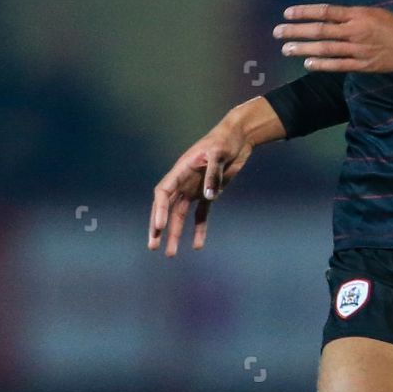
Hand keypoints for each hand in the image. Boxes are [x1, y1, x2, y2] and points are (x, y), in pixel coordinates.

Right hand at [149, 115, 253, 255]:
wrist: (239, 137)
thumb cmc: (225, 141)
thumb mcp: (219, 154)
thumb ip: (213, 174)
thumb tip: (208, 197)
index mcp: (181, 170)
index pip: (163, 192)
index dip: (159, 210)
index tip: (159, 227)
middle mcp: (184, 181)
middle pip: (166, 208)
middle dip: (158, 227)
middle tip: (153, 246)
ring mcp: (195, 188)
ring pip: (180, 215)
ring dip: (175, 233)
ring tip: (170, 254)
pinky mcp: (209, 193)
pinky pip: (200, 215)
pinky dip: (198, 229)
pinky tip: (197, 245)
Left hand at [273, 3, 392, 73]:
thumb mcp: (373, 12)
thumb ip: (351, 15)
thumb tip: (329, 15)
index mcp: (357, 14)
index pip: (326, 11)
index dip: (305, 12)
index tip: (287, 13)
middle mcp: (355, 30)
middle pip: (321, 30)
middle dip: (297, 31)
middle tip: (278, 32)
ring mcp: (359, 48)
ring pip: (326, 48)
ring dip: (304, 48)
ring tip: (286, 49)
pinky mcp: (364, 64)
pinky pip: (339, 65)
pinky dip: (323, 64)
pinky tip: (308, 63)